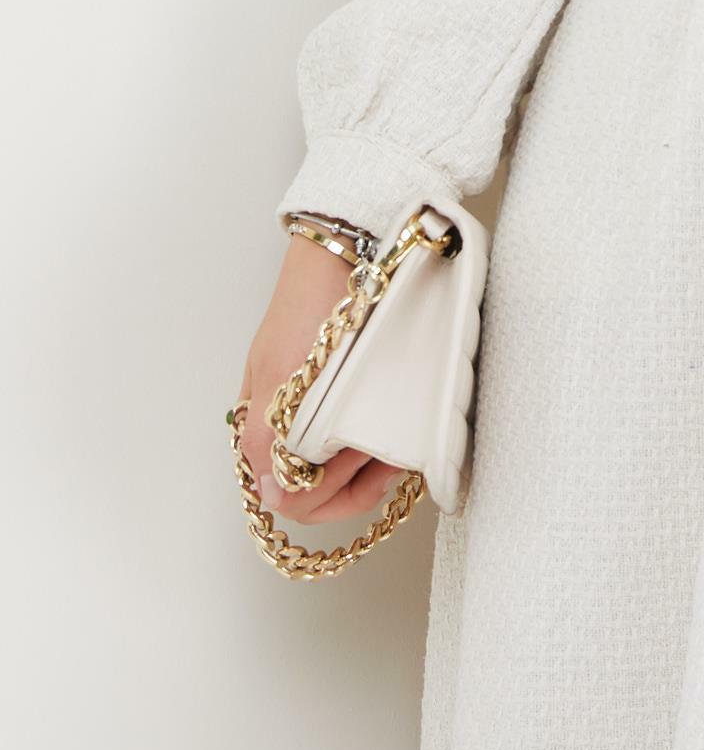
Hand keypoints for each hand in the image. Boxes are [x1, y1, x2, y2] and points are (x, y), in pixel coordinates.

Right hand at [235, 236, 413, 533]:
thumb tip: (271, 495)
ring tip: (397, 444)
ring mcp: (320, 414)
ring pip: (344, 473)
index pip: (289, 499)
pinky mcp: (350, 398)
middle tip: (386, 459)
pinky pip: (363, 442)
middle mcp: (287, 428)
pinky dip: (380, 445)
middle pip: (320, 493)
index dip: (324, 494)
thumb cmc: (309, 305)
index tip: (356, 465)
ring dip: (371, 467)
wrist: (346, 251)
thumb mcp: (282, 372)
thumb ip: (270, 438)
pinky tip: (397, 432)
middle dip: (354, 484)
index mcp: (261, 427)